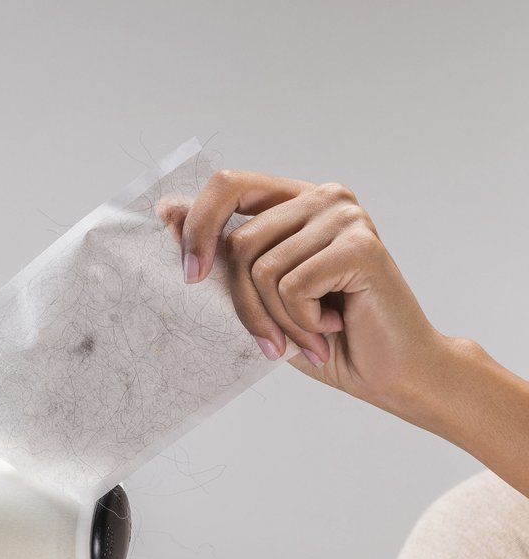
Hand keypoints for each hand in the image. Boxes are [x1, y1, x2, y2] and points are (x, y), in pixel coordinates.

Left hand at [155, 169, 452, 421]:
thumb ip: (221, 252)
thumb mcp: (259, 295)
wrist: (393, 373)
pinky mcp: (359, 246)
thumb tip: (166, 209)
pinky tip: (333, 328)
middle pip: (239, 243)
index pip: (228, 185)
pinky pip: (292, 286)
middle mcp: (324, 197)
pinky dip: (302, 323)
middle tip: (273, 342)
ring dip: (278, 321)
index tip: (190, 277)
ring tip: (312, 336)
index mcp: (297, 200)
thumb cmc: (327, 338)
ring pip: (261, 270)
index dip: (197, 228)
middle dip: (245, 306)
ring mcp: (345, 217)